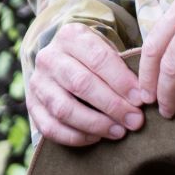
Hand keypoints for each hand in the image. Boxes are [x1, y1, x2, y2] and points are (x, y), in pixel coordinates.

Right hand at [25, 23, 147, 146]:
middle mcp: (49, 57)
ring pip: (64, 108)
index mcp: (70, 36)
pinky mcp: (31, 105)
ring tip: (119, 132)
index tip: (141, 99)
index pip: (98, 58)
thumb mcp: (106, 50)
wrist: (62, 60)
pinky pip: (50, 127)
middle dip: (112, 105)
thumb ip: (122, 69)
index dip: (121, 81)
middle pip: (81, 84)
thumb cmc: (94, 59)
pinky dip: (75, 136)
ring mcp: (37, 82)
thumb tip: (142, 98)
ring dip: (95, 124)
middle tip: (135, 121)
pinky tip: (96, 138)